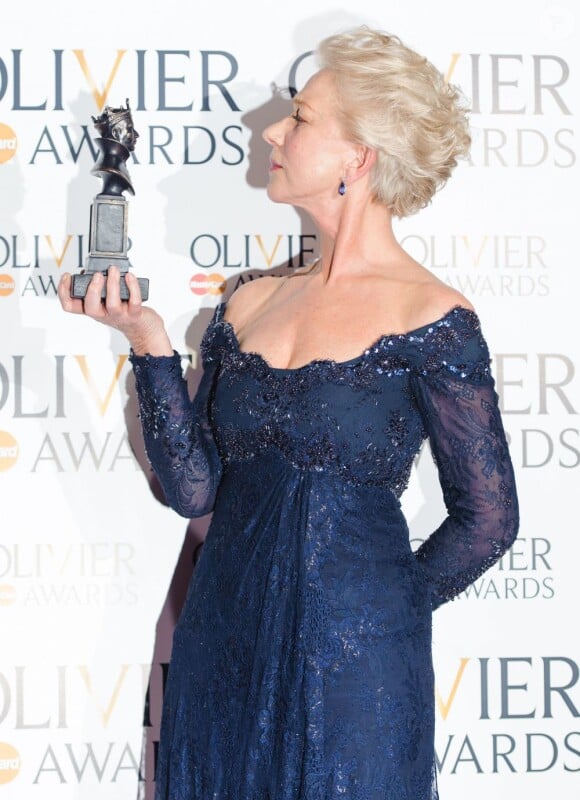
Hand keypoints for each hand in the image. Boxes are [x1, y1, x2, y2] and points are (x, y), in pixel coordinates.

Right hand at [58, 267, 172, 354]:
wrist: (143, 328)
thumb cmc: (124, 309)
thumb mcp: (105, 299)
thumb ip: (99, 287)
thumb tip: (94, 270)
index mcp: (93, 308)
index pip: (70, 306)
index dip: (63, 292)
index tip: (67, 276)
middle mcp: (103, 314)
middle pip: (90, 308)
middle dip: (92, 290)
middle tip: (97, 275)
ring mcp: (119, 316)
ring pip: (112, 304)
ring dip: (112, 285)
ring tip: (113, 270)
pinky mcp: (135, 315)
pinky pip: (134, 302)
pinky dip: (132, 288)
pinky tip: (130, 276)